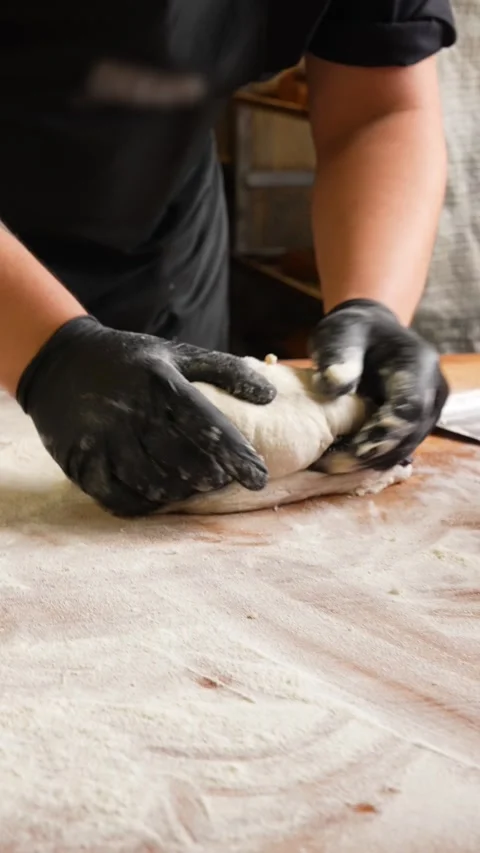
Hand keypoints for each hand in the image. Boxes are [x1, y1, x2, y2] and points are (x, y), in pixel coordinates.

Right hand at [17, 317, 275, 515]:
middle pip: (185, 463)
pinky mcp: (83, 462)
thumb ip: (225, 370)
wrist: (62, 363)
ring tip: (193, 487)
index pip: (209, 428)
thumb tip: (271, 394)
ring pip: (154, 484)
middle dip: (212, 479)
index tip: (259, 478)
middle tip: (222, 482)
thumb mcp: (176, 354)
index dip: (238, 457)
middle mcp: (133, 413)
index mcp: (161, 384)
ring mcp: (105, 440)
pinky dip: (146, 504)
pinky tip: (159, 496)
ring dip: (181, 493)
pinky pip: (120, 497)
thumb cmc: (131, 361)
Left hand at [309, 299, 448, 473]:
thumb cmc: (351, 332)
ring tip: (331, 465)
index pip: (411, 407)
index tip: (356, 447)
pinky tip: (340, 463)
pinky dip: (369, 460)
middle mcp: (432, 391)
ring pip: (404, 448)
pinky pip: (395, 449)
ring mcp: (427, 411)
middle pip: (410, 433)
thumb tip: (334, 385)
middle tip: (333, 465)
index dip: (386, 431)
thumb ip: (338, 357)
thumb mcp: (340, 334)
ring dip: (369, 462)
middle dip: (372, 453)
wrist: (365, 335)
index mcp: (420, 364)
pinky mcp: (413, 427)